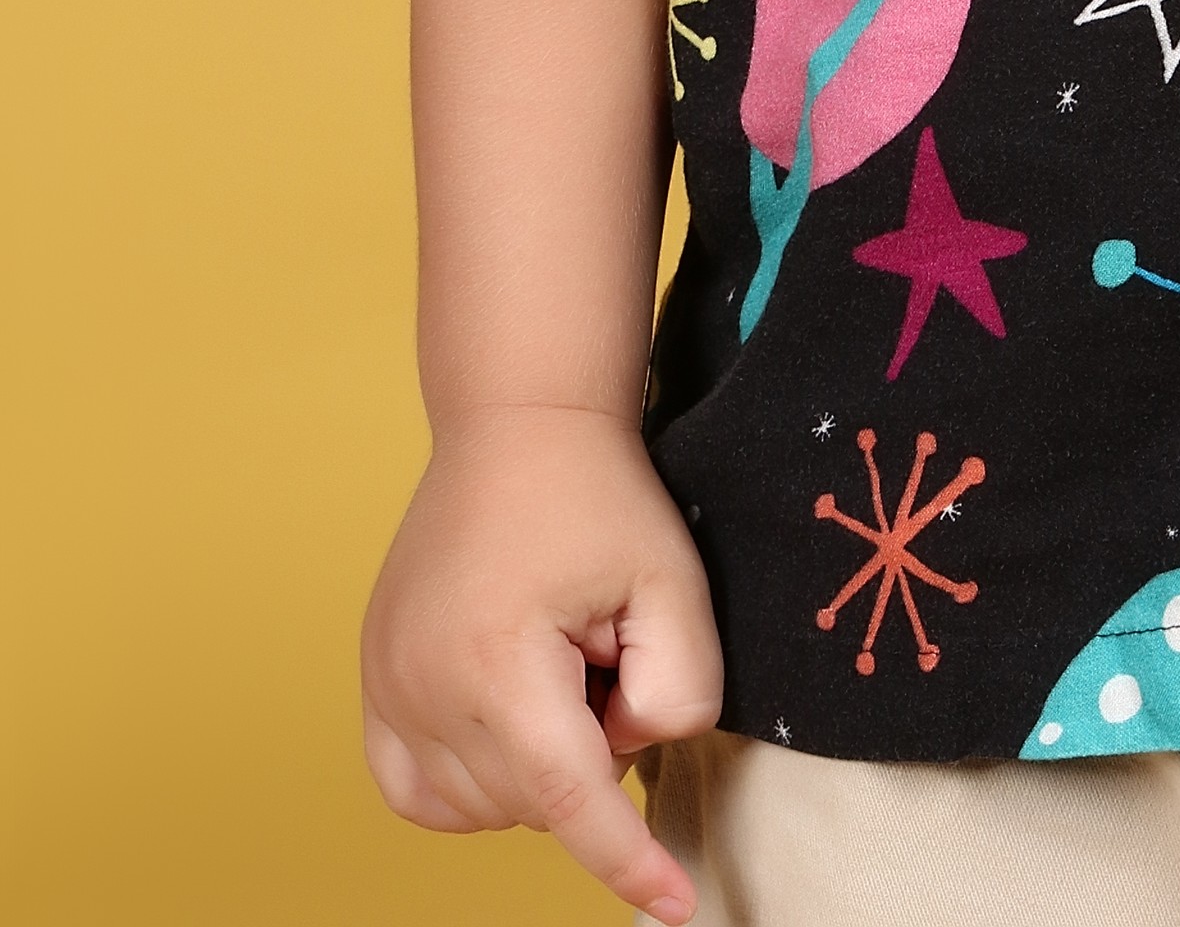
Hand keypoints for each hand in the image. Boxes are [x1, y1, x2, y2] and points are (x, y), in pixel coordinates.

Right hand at [362, 402, 723, 920]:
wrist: (519, 428)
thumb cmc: (599, 498)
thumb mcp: (674, 584)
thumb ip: (679, 690)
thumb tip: (632, 758)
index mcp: (497, 661)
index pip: (569, 800)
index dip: (626, 862)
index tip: (676, 906)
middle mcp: (423, 685)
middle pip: (531, 801)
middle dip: (590, 752)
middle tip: (609, 655)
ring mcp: (385, 686)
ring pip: (480, 806)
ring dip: (534, 764)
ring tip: (559, 661)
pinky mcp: (372, 682)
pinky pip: (419, 791)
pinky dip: (473, 779)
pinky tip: (510, 714)